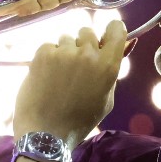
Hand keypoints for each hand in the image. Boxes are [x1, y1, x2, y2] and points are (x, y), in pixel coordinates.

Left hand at [13, 20, 128, 148]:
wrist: (46, 132)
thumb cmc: (80, 121)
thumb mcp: (106, 100)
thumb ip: (110, 73)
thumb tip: (117, 52)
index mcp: (108, 66)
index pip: (116, 29)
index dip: (111, 31)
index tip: (105, 38)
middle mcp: (88, 54)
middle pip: (87, 31)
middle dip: (83, 44)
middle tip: (76, 64)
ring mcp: (64, 52)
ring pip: (66, 39)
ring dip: (64, 51)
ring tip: (58, 73)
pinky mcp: (43, 53)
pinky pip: (49, 46)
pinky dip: (48, 57)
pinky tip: (45, 75)